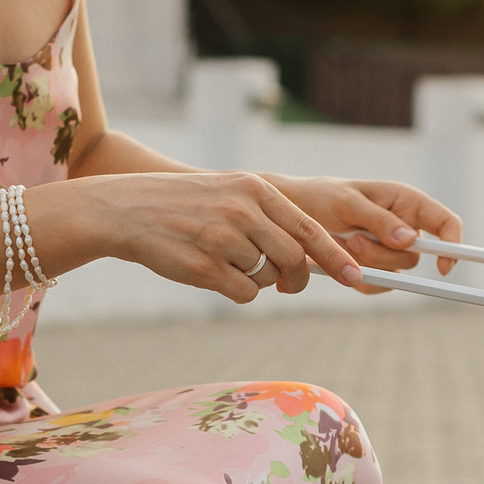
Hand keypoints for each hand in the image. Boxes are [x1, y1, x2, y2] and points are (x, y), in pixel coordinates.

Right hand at [92, 171, 364, 303]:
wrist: (128, 210)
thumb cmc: (183, 205)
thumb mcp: (229, 192)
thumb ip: (267, 216)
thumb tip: (306, 256)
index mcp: (255, 190)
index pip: (309, 229)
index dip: (335, 256)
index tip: (355, 276)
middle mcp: (244, 212)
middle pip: (295, 259)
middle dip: (297, 278)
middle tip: (289, 285)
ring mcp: (224, 240)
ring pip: (267, 278)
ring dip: (257, 281)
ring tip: (228, 264)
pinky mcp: (206, 267)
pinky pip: (244, 293)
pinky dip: (238, 291)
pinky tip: (214, 274)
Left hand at [273, 177, 463, 289]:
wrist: (290, 217)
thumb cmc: (321, 197)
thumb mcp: (348, 202)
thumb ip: (380, 220)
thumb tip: (409, 240)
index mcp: (406, 202)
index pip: (446, 223)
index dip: (452, 244)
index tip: (442, 266)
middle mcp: (403, 227)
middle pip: (415, 256)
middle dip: (385, 254)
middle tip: (355, 240)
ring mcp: (389, 251)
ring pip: (396, 273)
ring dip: (368, 264)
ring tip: (343, 242)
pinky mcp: (373, 270)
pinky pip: (378, 285)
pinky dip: (359, 278)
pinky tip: (340, 259)